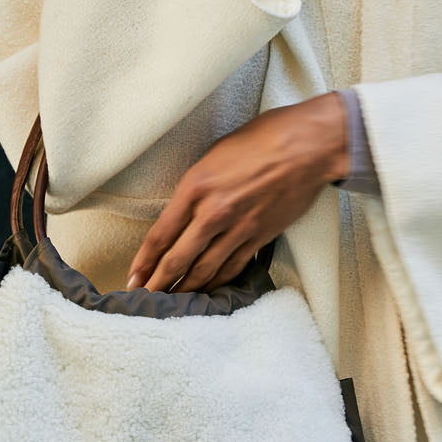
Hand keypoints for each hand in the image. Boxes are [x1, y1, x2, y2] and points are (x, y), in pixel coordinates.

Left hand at [124, 93, 348, 293]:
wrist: (308, 146)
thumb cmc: (263, 138)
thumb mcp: (215, 153)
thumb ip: (197, 185)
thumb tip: (185, 208)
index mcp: (195, 187)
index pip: (160, 235)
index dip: (143, 262)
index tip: (133, 278)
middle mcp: (213, 212)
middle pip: (177, 260)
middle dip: (158, 284)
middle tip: (145, 299)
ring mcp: (238, 228)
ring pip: (204, 270)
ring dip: (186, 290)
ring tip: (172, 303)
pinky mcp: (260, 237)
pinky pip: (233, 267)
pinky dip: (218, 282)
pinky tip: (207, 290)